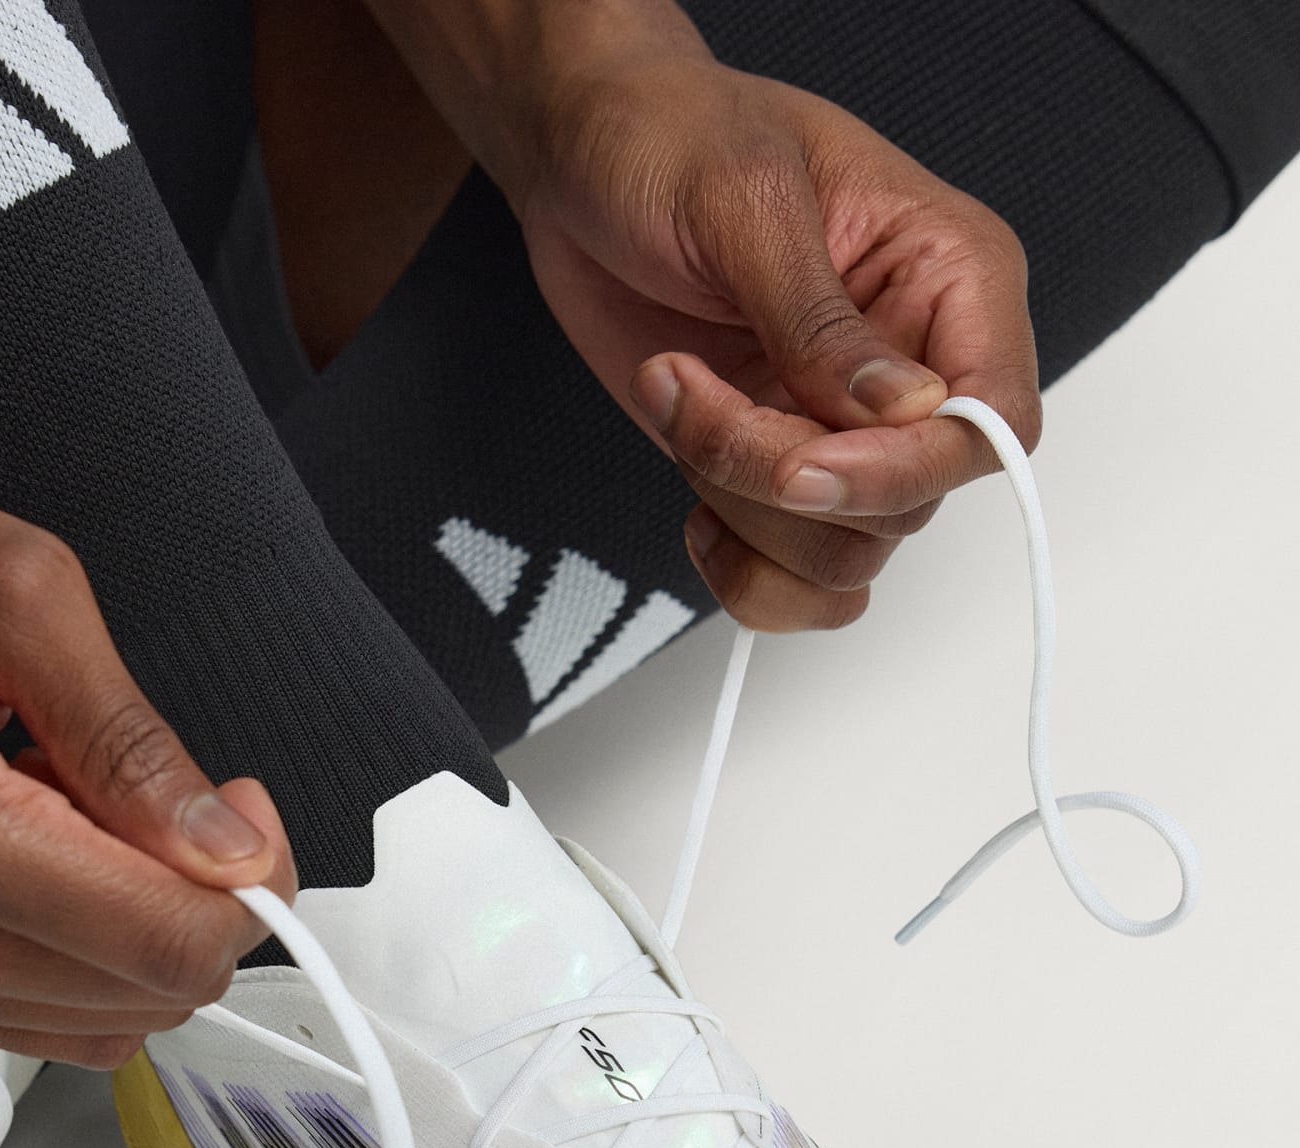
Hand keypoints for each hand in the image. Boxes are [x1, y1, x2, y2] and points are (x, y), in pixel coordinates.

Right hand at [0, 441, 293, 1068]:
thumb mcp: (12, 587)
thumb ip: (128, 735)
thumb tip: (225, 849)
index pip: (164, 943)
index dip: (250, 885)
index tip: (241, 802)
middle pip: (151, 996)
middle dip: (199, 898)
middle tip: (160, 783)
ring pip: (113, 1021)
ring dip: (135, 920)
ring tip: (72, 803)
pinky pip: (55, 1017)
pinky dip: (84, 942)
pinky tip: (41, 846)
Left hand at [365, 0, 1040, 630]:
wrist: (582, 163)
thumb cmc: (671, 140)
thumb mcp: (745, 202)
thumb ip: (817, 319)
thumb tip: (900, 411)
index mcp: (949, 275)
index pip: (992, 425)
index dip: (905, 470)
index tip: (803, 463)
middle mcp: (911, 366)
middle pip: (901, 504)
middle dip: (780, 478)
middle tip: (696, 394)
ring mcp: (839, 431)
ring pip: (845, 555)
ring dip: (742, 515)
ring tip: (677, 406)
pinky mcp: (770, 474)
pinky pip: (797, 580)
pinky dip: (744, 575)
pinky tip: (694, 510)